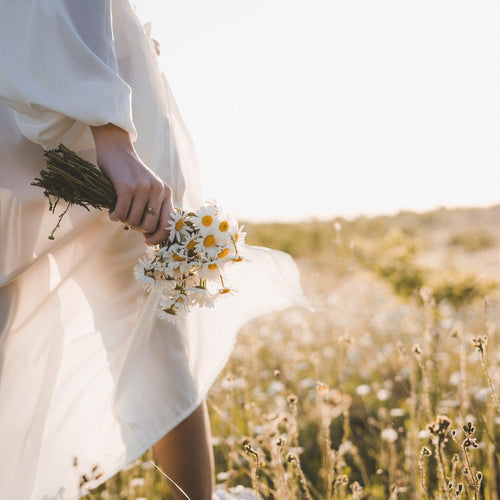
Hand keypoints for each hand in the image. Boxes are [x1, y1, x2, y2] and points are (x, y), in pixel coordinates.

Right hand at [90, 123, 172, 244]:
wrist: (116, 149)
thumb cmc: (130, 174)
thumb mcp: (149, 188)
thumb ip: (153, 207)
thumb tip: (151, 236)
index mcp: (165, 192)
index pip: (168, 223)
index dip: (159, 237)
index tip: (147, 242)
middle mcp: (157, 189)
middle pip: (149, 225)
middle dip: (136, 228)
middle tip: (128, 220)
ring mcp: (142, 187)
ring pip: (133, 221)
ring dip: (123, 221)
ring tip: (119, 211)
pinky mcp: (126, 186)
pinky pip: (120, 214)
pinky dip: (114, 216)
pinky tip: (112, 210)